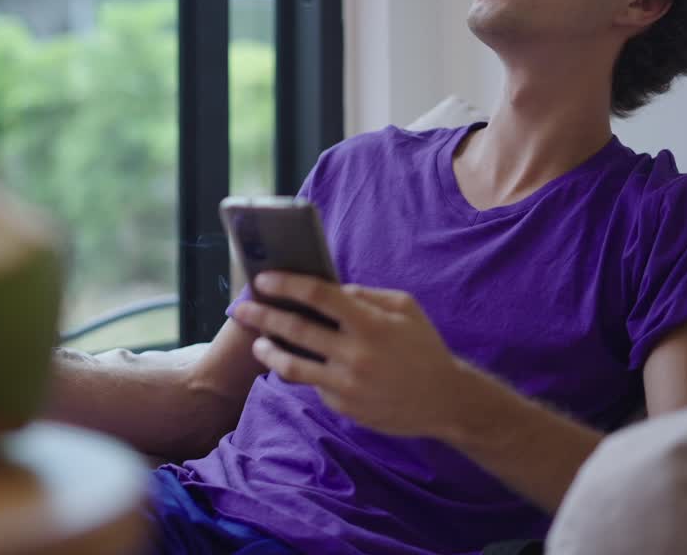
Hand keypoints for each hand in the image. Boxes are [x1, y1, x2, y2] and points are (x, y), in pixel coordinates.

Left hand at [233, 272, 467, 438]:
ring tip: (258, 342)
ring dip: (268, 351)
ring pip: (292, 366)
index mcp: (370, 323)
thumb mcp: (404, 307)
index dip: (286, 285)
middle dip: (262, 316)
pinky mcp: (343, 407)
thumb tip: (328, 288)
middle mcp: (355, 354)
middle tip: (241, 308)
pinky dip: (302, 371)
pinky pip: (314, 385)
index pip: (318, 296)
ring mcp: (346, 384)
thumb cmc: (423, 346)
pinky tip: (293, 363)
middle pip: (295, 330)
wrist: (444, 400)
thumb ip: (365, 295)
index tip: (263, 279)